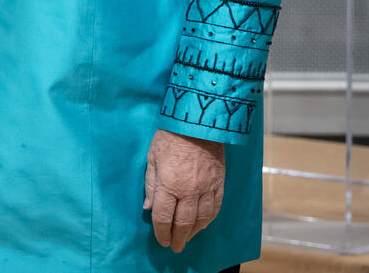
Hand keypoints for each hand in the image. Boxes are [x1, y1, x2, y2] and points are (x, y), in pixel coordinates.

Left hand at [143, 128, 225, 252]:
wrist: (198, 121)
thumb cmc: (170, 136)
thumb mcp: (152, 157)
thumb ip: (151, 184)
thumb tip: (149, 207)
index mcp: (169, 183)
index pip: (164, 216)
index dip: (161, 232)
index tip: (161, 240)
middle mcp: (189, 190)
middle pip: (183, 222)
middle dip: (178, 237)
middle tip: (175, 247)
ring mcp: (206, 188)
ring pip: (201, 219)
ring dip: (194, 232)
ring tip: (187, 238)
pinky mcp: (219, 183)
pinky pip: (215, 207)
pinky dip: (209, 219)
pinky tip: (203, 224)